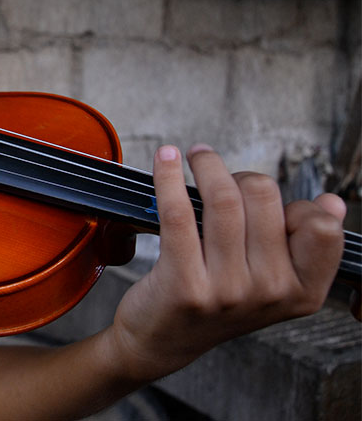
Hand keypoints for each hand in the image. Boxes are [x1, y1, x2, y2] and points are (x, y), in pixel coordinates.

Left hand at [108, 144, 344, 381]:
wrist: (165, 340)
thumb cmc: (219, 300)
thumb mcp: (273, 283)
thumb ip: (305, 247)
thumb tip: (333, 204)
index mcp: (303, 291)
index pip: (321, 226)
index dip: (297, 205)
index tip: (272, 205)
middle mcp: (270, 293)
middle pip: (264, 196)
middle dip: (241, 177)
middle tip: (220, 180)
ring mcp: (228, 291)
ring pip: (224, 198)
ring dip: (206, 164)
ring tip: (197, 158)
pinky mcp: (184, 285)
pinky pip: (179, 212)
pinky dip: (168, 177)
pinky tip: (166, 158)